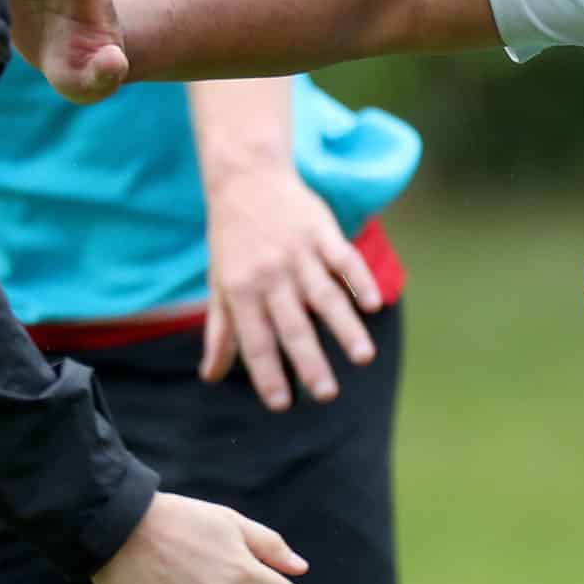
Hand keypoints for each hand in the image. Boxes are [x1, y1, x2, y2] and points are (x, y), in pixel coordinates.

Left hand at [201, 168, 382, 410]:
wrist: (246, 179)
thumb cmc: (231, 240)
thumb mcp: (219, 284)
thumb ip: (220, 332)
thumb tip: (210, 376)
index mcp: (240, 290)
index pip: (255, 340)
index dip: (267, 373)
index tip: (282, 404)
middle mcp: (269, 274)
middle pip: (293, 325)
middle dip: (310, 362)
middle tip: (326, 395)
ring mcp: (298, 252)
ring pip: (324, 296)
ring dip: (344, 328)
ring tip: (363, 357)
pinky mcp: (322, 231)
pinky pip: (343, 259)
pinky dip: (359, 281)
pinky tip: (373, 305)